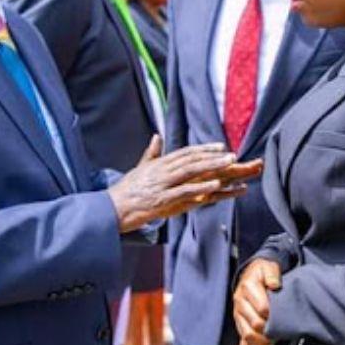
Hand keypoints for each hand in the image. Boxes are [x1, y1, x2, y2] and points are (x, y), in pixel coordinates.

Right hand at [108, 136, 262, 232]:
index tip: (220, 146)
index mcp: (159, 163)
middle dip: (213, 156)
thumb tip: (158, 136)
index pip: (185, 152)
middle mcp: (162, 170)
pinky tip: (216, 185)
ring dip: (212, 166)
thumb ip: (152, 153)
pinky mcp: (162, 199)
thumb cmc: (126, 190)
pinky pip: (186, 190)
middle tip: (232, 154)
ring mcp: (163, 184)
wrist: (111, 208)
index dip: (204, 148)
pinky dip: (202, 187)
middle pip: (192, 159)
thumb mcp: (140, 168)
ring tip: (230, 164)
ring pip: (192, 171)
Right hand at [234, 259, 280, 344]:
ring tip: (273, 341)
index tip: (283, 317)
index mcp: (247, 287)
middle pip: (255, 323)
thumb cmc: (263, 272)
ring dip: (262, 340)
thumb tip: (274, 284)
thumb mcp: (269, 266)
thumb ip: (272, 273)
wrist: (251, 274)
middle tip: (281, 331)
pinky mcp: (239, 321)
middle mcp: (240, 301)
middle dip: (269, 330)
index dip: (274, 315)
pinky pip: (244, 338)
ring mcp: (238, 313)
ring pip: (248, 334)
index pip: (262, 308)